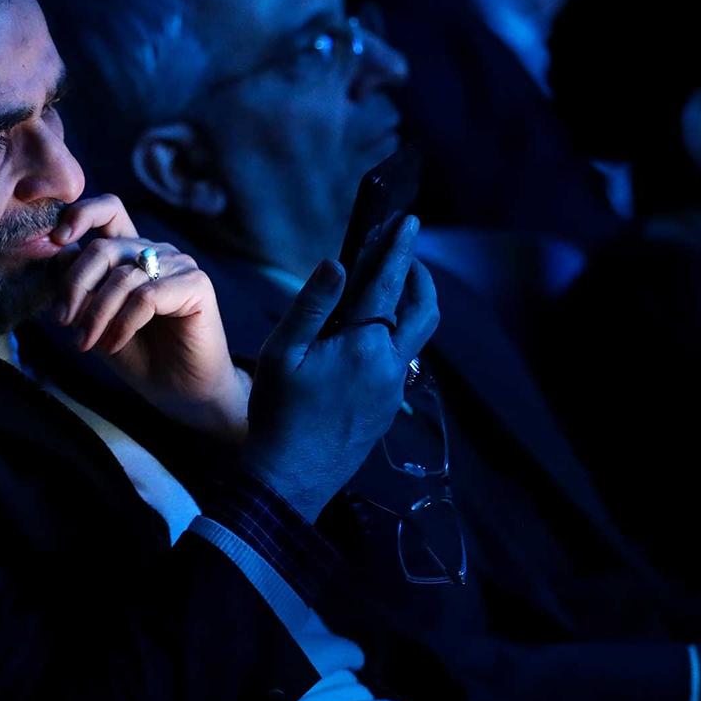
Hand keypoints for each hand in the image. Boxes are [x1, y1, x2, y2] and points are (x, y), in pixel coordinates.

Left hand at [45, 195, 249, 439]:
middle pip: (104, 247)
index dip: (79, 215)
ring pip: (122, 276)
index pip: (107, 211)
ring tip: (85, 343)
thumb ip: (79, 290)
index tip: (57, 240)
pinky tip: (115, 345)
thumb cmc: (137, 354)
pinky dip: (124, 323)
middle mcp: (155, 251)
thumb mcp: (95, 320)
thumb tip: (56, 256)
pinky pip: (147, 296)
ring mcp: (178, 265)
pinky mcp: (196, 285)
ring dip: (96, 314)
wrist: (179, 391)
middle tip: (63, 321)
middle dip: (75, 285)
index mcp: (130, 251)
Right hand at [244, 214, 438, 521]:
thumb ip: (312, 304)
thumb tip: (338, 263)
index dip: (398, 247)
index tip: (408, 220)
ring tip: (390, 287)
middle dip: (419, 276)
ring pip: (417, 336)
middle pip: (423, 309)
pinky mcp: (389, 407)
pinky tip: (371, 334)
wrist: (291, 479)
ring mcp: (393, 388)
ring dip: (411, 305)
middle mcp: (388, 364)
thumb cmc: (277, 414)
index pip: (387, 283)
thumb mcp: (282, 353)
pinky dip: (397, 334)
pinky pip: (403, 360)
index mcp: (362, 345)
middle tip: (405, 252)